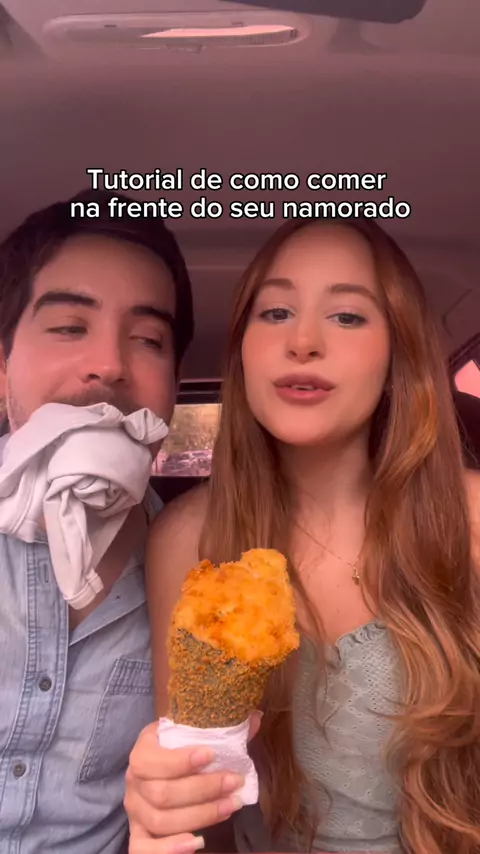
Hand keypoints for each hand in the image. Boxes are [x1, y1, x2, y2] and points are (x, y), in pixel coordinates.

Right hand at [125, 713, 261, 853]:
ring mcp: (135, 811)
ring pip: (161, 821)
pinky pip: (144, 849)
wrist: (162, 769)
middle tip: (234, 782)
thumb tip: (256, 720)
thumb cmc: (180, 748)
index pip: (150, 761)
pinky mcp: (139, 834)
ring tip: (231, 805)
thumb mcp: (193, 733)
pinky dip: (168, 849)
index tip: (211, 754)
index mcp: (142, 751)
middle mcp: (133, 782)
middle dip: (203, 789)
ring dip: (201, 816)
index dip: (179, 761)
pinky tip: (197, 842)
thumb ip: (221, 728)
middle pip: (162, 794)